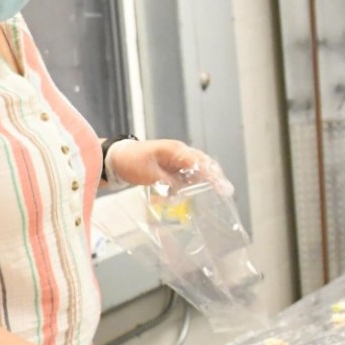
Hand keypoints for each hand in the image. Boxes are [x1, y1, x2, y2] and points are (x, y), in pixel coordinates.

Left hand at [107, 139, 232, 194]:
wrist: (118, 158)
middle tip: (226, 191)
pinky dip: (194, 183)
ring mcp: (177, 159)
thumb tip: (181, 192)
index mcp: (175, 150)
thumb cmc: (131, 162)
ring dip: (207, 180)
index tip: (222, 186)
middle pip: (204, 163)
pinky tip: (198, 194)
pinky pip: (188, 175)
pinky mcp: (173, 167)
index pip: (198, 162)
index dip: (211, 174)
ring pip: (198, 169)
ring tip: (219, 192)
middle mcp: (180, 153)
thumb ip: (166, 182)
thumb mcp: (148, 174)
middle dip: (215, 176)